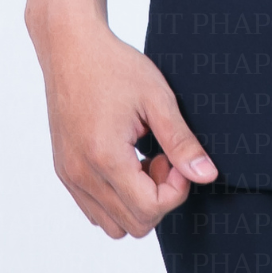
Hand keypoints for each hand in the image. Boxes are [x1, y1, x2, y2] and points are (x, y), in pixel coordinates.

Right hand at [32, 19, 217, 237]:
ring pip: (113, 225)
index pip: (150, 210)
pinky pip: (94, 210)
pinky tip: (126, 161)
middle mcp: (81, 175)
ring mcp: (69, 176)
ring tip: (143, 159)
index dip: (176, 190)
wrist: (71, 47)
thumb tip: (207, 175)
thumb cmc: (113, 65)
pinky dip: (116, 197)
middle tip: (162, 157)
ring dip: (137, 202)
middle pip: (134, 225)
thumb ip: (182, 142)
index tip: (177, 158)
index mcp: (105, 157)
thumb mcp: (156, 97)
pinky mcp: (65, 171)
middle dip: (159, 197)